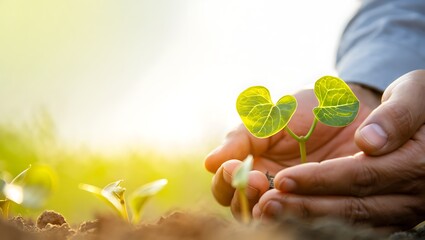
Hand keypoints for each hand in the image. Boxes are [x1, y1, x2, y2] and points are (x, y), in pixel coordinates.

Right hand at [204, 83, 379, 219]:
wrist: (353, 109)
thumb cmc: (308, 109)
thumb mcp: (272, 117)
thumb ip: (242, 138)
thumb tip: (208, 163)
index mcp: (251, 164)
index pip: (224, 185)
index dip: (225, 181)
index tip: (235, 167)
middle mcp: (267, 187)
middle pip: (240, 209)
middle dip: (243, 198)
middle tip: (258, 182)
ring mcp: (293, 199)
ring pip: (268, 218)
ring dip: (265, 212)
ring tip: (273, 201)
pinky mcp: (322, 206)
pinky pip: (304, 219)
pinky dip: (297, 216)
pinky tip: (300, 206)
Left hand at [253, 70, 424, 229]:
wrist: (408, 118)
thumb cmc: (408, 100)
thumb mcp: (410, 92)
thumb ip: (395, 115)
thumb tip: (369, 141)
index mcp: (416, 160)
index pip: (361, 175)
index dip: (321, 179)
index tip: (284, 178)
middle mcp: (410, 194)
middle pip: (351, 206)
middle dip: (306, 205)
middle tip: (266, 203)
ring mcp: (398, 209)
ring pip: (348, 220)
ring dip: (305, 218)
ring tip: (268, 211)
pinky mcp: (384, 215)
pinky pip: (351, 224)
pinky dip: (316, 222)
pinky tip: (287, 216)